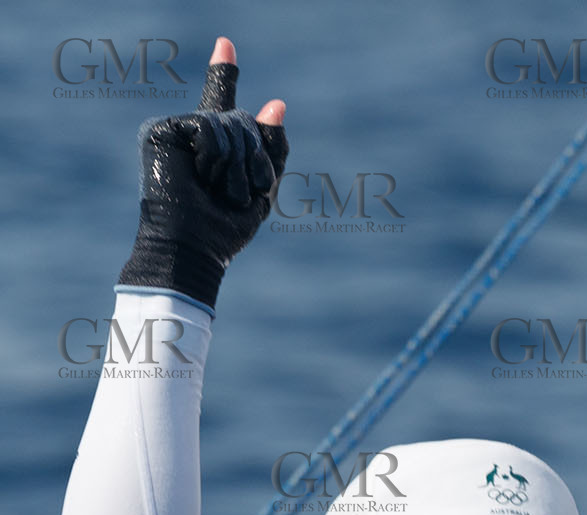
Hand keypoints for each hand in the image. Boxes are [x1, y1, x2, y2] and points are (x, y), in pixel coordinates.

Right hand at [117, 37, 287, 311]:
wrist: (192, 249)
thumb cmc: (224, 230)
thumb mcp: (263, 189)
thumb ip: (271, 148)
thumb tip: (278, 103)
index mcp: (214, 147)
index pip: (223, 104)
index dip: (224, 75)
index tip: (226, 45)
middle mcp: (192, 133)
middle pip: (244, 120)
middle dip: (253, 159)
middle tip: (233, 194)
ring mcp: (175, 129)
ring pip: (228, 123)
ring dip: (235, 165)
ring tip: (217, 193)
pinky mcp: (161, 129)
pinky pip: (209, 126)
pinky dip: (215, 156)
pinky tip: (199, 177)